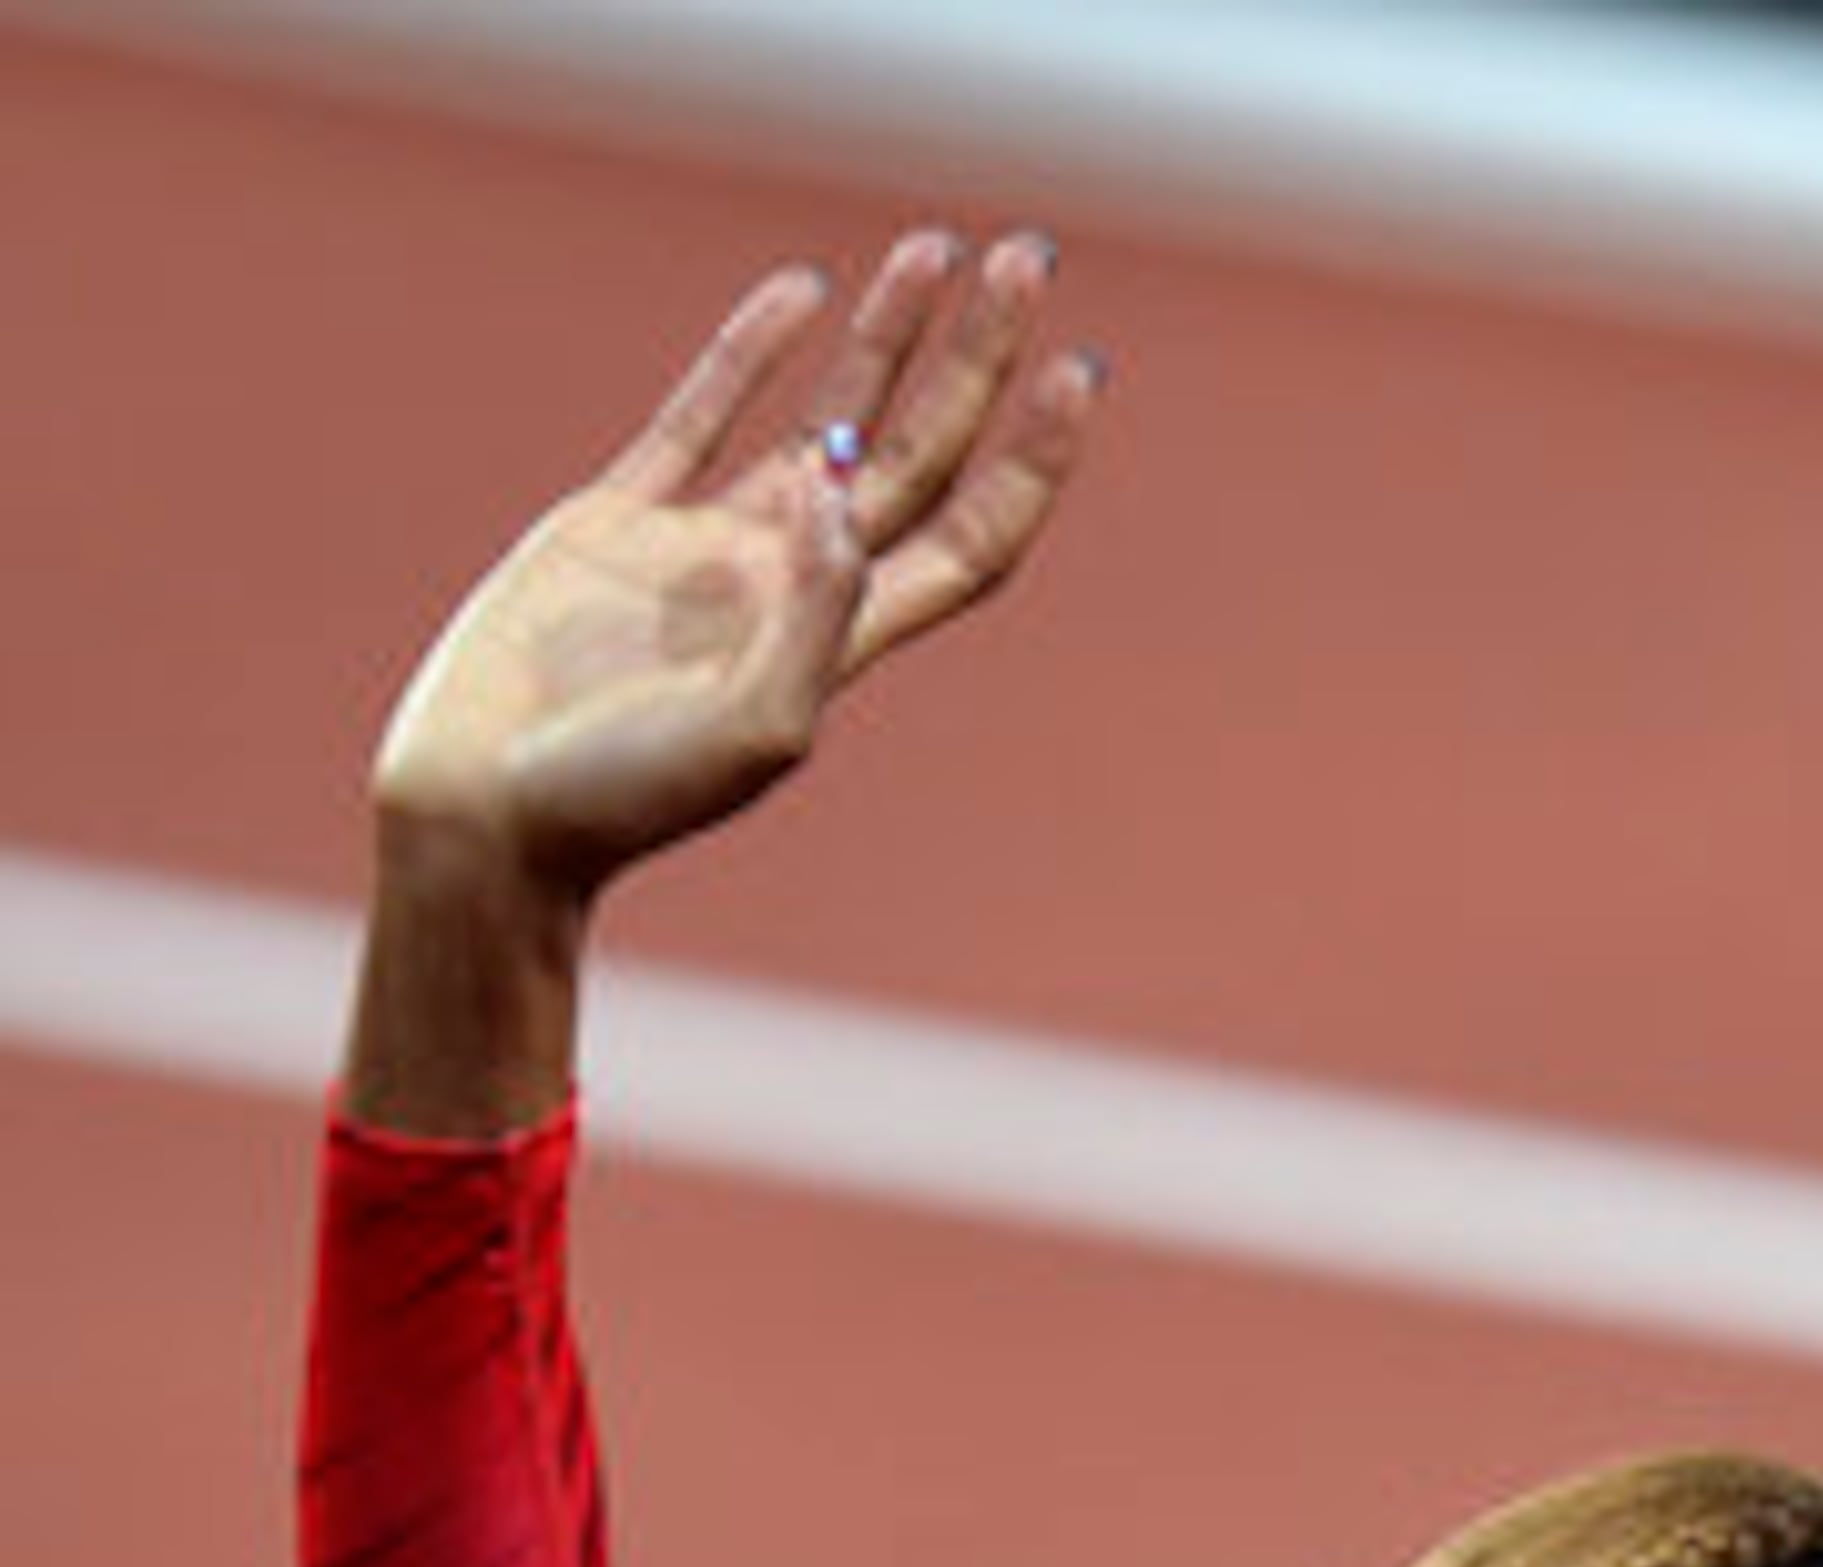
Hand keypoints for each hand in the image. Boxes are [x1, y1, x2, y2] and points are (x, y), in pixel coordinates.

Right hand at [372, 229, 1098, 898]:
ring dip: (888, 335)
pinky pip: (707, 410)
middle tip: (1027, 259)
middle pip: (922, 454)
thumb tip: (835, 488)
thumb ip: (811, 617)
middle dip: (979, 360)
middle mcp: (793, 585)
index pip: (971, 536)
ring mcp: (711, 545)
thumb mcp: (751, 731)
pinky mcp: (624, 516)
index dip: (1032, 460)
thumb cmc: (623, 799)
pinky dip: (755, 348)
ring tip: (938, 246)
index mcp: (842, 640)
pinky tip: (807, 289)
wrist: (489, 806)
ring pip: (829, 416)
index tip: (1077, 371)